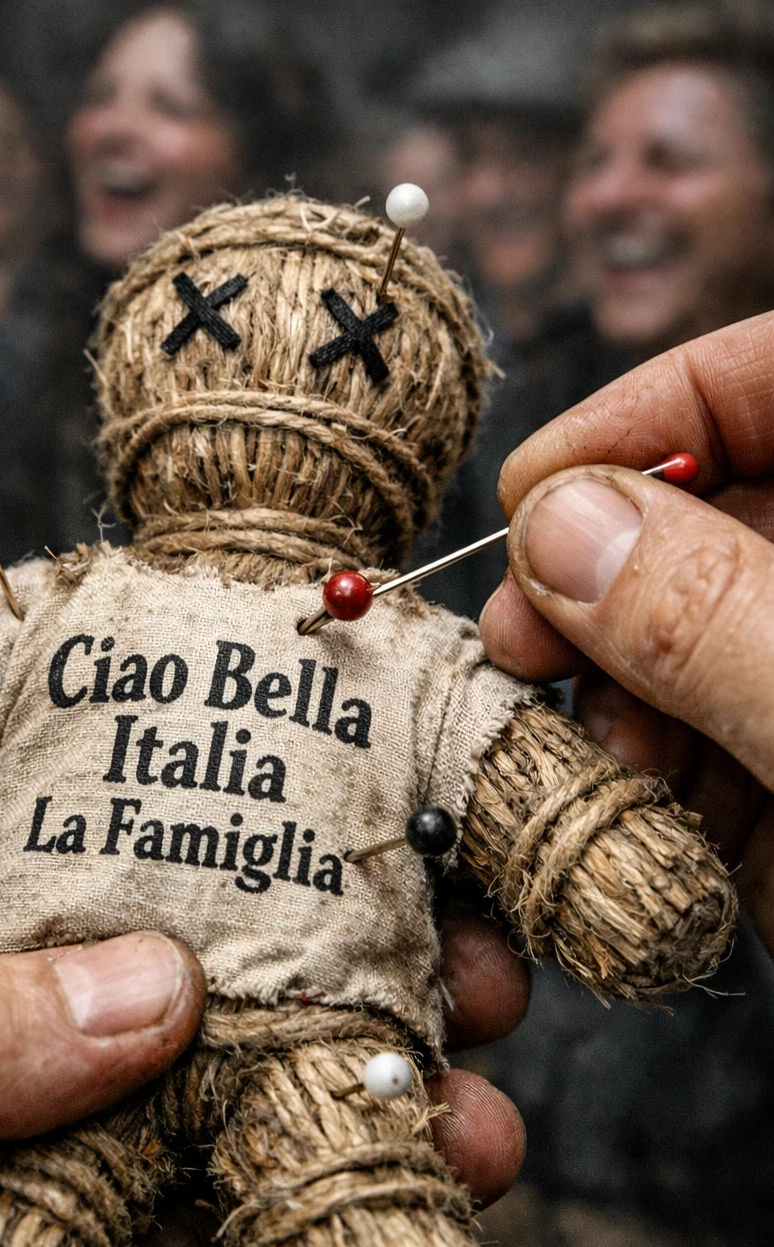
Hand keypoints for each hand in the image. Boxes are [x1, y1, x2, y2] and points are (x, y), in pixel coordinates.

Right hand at [480, 310, 773, 948]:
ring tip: (593, 772)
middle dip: (609, 589)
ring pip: (705, 657)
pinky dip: (669, 805)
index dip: (648, 411)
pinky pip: (726, 774)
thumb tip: (562, 527)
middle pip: (720, 522)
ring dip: (625, 714)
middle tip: (521, 646)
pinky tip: (645, 835)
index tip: (530, 491)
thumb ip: (716, 617)